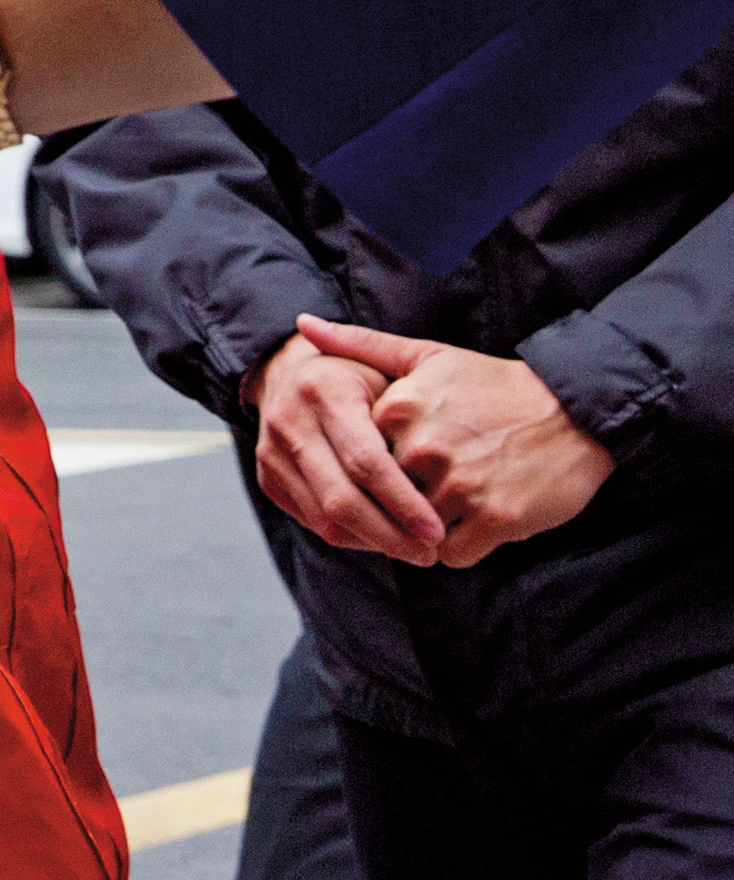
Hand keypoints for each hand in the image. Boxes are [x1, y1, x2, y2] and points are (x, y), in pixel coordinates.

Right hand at [246, 325, 449, 563]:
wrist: (289, 369)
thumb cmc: (359, 375)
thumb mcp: (388, 372)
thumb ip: (413, 414)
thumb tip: (453, 474)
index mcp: (323, 389)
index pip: (365, 461)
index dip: (403, 502)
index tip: (438, 531)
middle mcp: (289, 421)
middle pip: (340, 499)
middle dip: (390, 536)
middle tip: (429, 554)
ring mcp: (271, 451)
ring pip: (325, 519)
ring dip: (373, 543)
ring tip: (413, 550)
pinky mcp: (267, 477)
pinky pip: (313, 522)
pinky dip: (352, 537)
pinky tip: (382, 536)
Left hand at [302, 315, 614, 565]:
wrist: (576, 414)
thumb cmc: (494, 385)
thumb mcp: (427, 355)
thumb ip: (361, 345)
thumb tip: (302, 325)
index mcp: (400, 408)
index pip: (356, 457)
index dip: (372, 466)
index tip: (393, 460)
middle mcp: (425, 447)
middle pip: (383, 495)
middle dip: (397, 500)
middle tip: (428, 489)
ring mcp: (461, 485)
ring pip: (414, 528)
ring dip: (427, 528)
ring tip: (455, 504)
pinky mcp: (498, 519)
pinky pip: (453, 554)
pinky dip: (458, 548)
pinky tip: (474, 526)